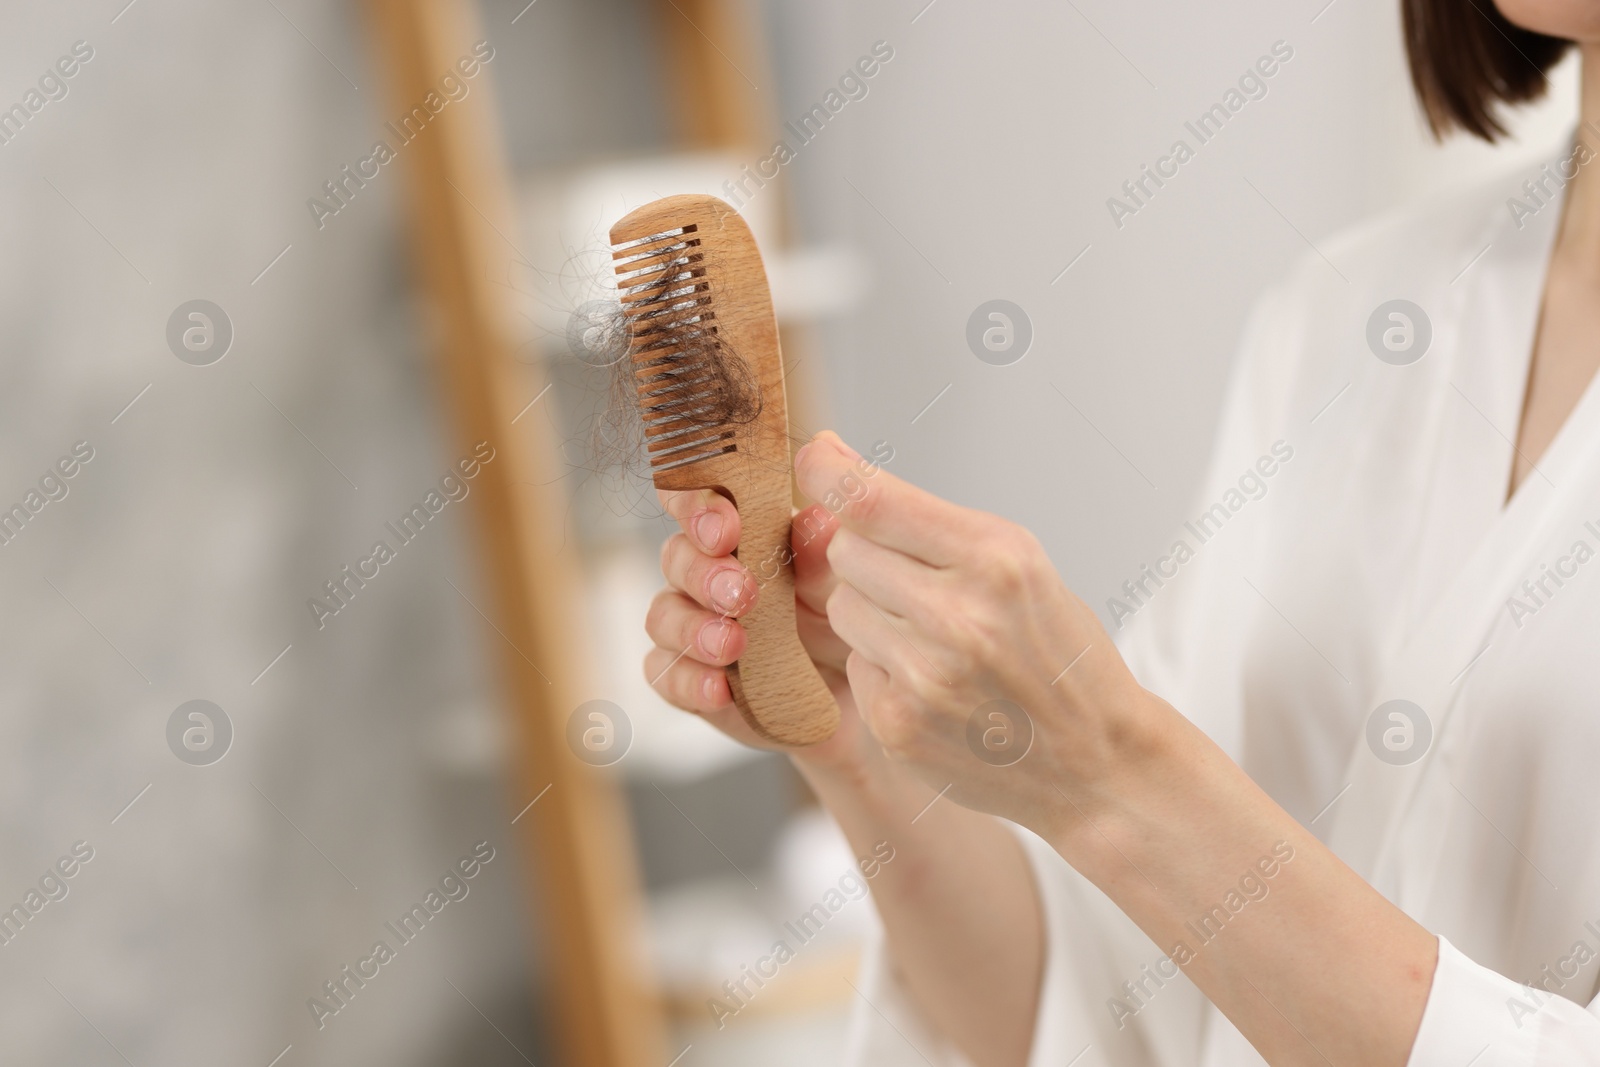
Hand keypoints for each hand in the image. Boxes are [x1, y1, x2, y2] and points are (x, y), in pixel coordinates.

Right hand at [642, 487, 882, 773]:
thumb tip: (814, 520)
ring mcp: (691, 626)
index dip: (697, 505)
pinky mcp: (689, 679)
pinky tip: (719, 688)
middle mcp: (706, 572)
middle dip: (702, 572)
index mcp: (741, 530)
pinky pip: (667, 676)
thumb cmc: (845, 618)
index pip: (697, 498)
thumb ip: (824, 555)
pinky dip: (689, 681)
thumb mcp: (846, 586)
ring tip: (733, 644)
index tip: (726, 528)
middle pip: (676, 556)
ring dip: (693, 627)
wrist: (854, 692)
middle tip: (741, 593)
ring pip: (662, 615)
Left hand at [792, 431, 1170, 833]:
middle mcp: (958, 616)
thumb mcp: (1020, 564)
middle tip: (918, 582)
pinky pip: (853, 664)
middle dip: (868, 556)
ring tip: (931, 638)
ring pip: (841, 607)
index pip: (873, 500)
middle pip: (846, 550)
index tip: (815, 458)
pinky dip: (881, 667)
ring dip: (871, 613)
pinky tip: (931, 685)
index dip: (828, 472)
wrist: (1097, 761)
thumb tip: (832, 465)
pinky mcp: (897, 724)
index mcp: (997, 560)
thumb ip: (928, 521)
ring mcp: (924, 676)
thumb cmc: (1057, 652)